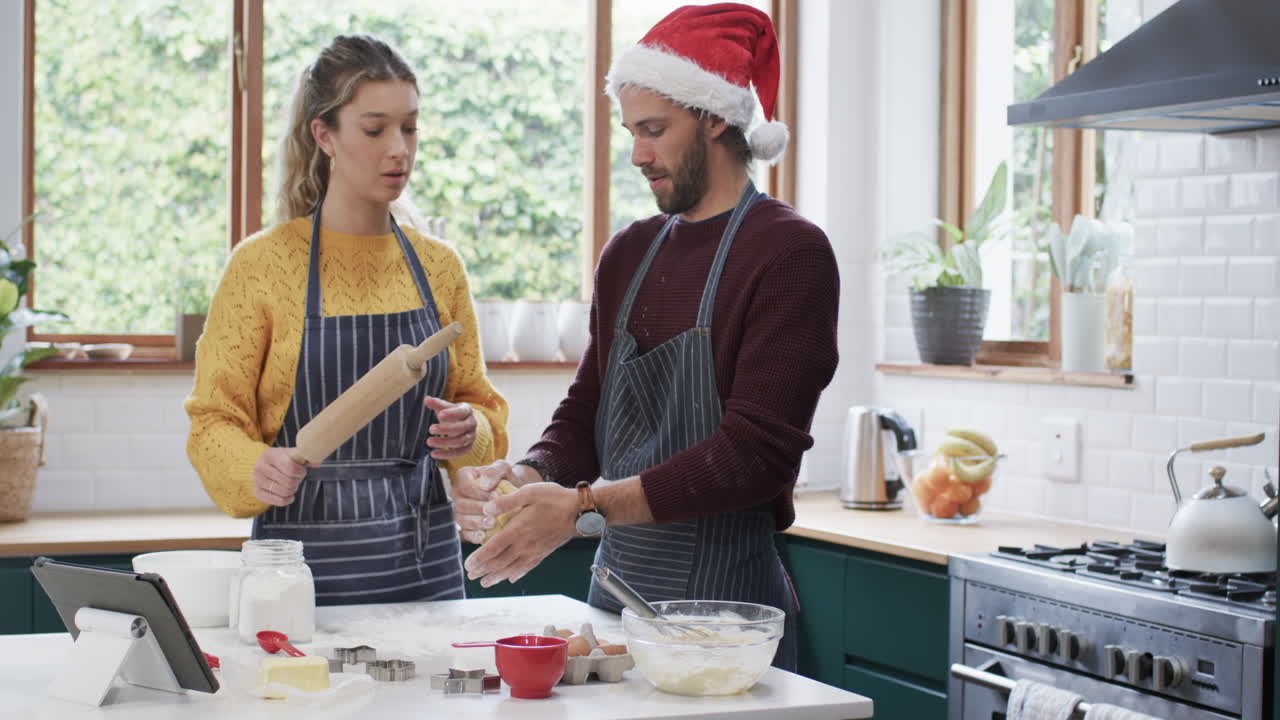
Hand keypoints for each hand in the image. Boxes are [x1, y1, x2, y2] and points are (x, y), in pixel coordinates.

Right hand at [252, 447, 307, 505]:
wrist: (264, 465)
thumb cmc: (282, 459)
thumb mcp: (292, 454)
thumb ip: (305, 458)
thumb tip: (316, 464)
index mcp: (270, 455)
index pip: (291, 469)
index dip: (301, 473)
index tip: (302, 472)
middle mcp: (260, 467)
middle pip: (288, 482)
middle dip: (297, 482)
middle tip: (297, 479)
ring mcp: (257, 480)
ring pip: (284, 492)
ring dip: (293, 490)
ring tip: (292, 485)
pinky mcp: (257, 492)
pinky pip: (278, 501)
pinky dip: (287, 500)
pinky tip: (289, 495)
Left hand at [425, 396, 475, 459]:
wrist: (462, 424)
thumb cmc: (451, 414)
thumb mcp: (445, 407)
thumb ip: (436, 403)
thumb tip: (427, 399)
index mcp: (467, 410)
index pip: (462, 412)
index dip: (452, 414)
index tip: (439, 415)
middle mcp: (472, 423)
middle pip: (462, 428)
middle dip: (446, 429)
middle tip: (430, 429)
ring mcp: (471, 436)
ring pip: (460, 441)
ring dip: (444, 443)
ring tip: (429, 441)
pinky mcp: (468, 447)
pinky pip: (459, 453)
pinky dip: (446, 455)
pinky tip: (434, 454)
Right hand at [453, 460, 512, 543]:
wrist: (511, 493)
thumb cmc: (506, 478)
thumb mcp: (503, 468)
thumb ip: (494, 471)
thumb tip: (485, 485)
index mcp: (463, 476)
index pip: (466, 487)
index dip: (480, 493)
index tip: (496, 496)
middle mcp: (457, 493)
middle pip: (462, 504)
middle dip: (479, 510)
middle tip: (494, 514)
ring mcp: (459, 511)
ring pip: (461, 519)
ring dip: (476, 523)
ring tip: (492, 524)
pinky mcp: (464, 526)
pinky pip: (464, 533)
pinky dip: (473, 536)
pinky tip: (483, 536)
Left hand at [463, 482, 578, 586]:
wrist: (581, 512)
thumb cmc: (555, 499)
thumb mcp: (529, 492)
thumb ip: (506, 501)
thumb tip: (486, 509)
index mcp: (517, 530)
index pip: (493, 549)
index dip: (479, 558)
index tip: (467, 565)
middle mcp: (524, 545)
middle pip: (499, 562)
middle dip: (483, 570)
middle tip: (470, 576)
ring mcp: (535, 551)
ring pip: (511, 569)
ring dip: (496, 577)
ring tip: (485, 583)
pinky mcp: (544, 553)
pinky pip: (527, 567)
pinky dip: (517, 574)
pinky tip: (511, 578)